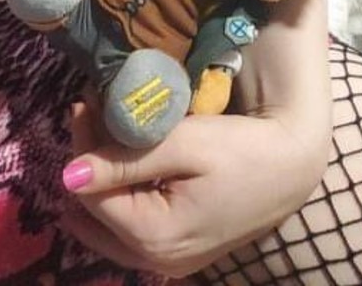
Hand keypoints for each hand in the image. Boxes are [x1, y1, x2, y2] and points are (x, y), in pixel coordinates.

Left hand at [60, 99, 328, 278]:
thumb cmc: (241, 149)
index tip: (85, 99)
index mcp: (154, 238)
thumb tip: (68, 175)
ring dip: (101, 180)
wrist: (294, 164)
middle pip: (95, 216)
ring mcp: (171, 263)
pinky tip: (122, 165)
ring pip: (109, 228)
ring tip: (103, 132)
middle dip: (87, 162)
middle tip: (90, 111)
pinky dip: (120, 198)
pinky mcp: (183, 251)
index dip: (82, 144)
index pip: (92, 193)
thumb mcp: (183, 144)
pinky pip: (132, 232)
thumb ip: (124, 161)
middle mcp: (157, 263)